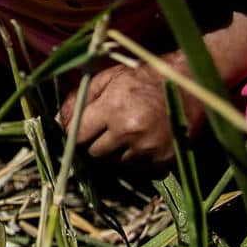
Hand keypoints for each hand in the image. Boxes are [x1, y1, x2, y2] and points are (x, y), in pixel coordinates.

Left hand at [60, 62, 200, 167]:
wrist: (191, 84)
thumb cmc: (143, 78)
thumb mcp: (108, 79)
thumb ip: (79, 100)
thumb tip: (55, 122)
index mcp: (114, 108)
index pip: (77, 137)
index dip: (74, 136)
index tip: (76, 132)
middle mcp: (130, 132)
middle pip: (94, 154)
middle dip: (94, 143)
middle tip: (106, 128)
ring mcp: (148, 149)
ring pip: (114, 163)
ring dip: (115, 151)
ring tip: (127, 131)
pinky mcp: (163, 161)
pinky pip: (135, 169)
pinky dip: (134, 158)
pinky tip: (142, 139)